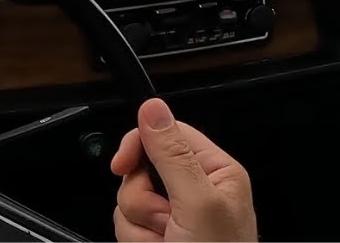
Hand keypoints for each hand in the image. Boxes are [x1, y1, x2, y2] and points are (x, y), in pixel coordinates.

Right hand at [110, 98, 256, 241]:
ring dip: (140, 228)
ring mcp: (174, 217)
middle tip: (166, 222)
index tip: (124, 165)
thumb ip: (173, 156)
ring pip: (128, 201)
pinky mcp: (156, 237)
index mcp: (215, 172)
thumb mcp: (197, 204)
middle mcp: (194, 191)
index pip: (166, 134)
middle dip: (143, 200)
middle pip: (140, 170)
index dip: (139, 145)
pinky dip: (137, 242)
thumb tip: (152, 109)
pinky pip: (126, 226)